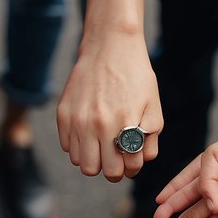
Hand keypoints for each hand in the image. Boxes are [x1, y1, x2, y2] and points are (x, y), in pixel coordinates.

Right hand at [57, 32, 162, 181]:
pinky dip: (78, 145)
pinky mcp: (63, 114)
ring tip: (102, 143)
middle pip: (99, 171)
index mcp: (124, 124)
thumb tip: (138, 162)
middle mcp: (98, 125)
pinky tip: (89, 131)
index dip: (131, 167)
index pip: (125, 167)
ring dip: (93, 158)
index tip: (131, 160)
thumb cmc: (136, 77)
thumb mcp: (154, 108)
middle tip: (116, 158)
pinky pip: (67, 147)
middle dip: (111, 169)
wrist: (109, 47)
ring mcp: (77, 120)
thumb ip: (150, 140)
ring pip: (80, 162)